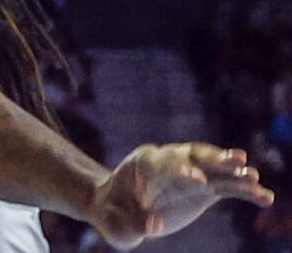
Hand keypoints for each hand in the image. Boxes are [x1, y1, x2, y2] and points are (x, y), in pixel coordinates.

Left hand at [89, 144, 272, 247]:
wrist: (119, 208)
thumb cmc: (114, 215)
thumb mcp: (114, 224)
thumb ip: (131, 226)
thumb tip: (155, 224)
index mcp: (143, 163)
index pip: (164, 160)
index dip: (181, 169)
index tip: (198, 182)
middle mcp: (168, 161)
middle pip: (193, 154)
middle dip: (214, 157)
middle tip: (237, 159)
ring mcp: (188, 172)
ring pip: (214, 167)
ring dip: (235, 170)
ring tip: (254, 175)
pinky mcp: (204, 187)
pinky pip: (227, 186)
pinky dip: (245, 190)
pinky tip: (265, 197)